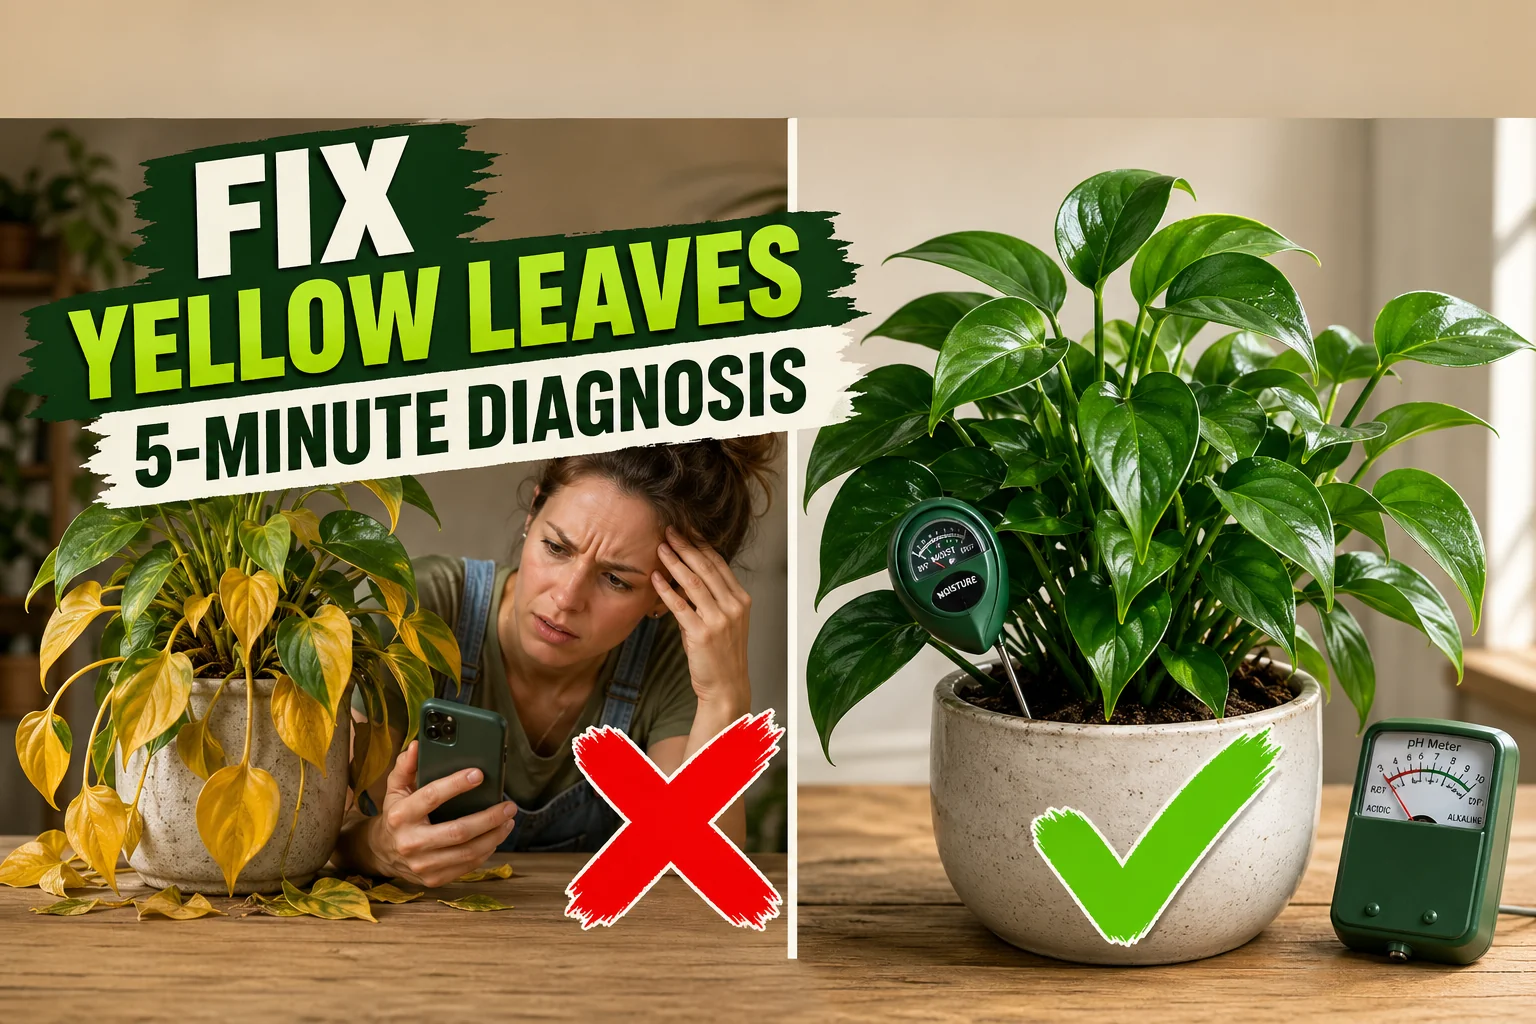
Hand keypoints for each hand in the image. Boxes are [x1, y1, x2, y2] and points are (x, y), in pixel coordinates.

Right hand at [363, 741, 517, 886]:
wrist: (382, 852)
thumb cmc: (396, 814)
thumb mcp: (395, 788)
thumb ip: (406, 767)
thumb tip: (417, 745)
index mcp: (400, 816)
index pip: (431, 797)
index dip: (456, 784)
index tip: (479, 774)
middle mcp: (410, 842)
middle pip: (458, 832)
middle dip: (489, 818)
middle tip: (509, 805)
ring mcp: (422, 864)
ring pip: (467, 852)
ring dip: (494, 836)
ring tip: (508, 820)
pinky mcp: (433, 878)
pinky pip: (467, 866)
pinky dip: (486, 851)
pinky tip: (496, 837)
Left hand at [653, 526, 751, 719]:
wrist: (726, 686)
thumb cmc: (721, 654)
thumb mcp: (722, 621)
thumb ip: (707, 599)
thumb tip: (682, 578)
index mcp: (741, 600)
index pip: (719, 564)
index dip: (701, 544)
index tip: (686, 529)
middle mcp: (734, 606)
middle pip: (706, 568)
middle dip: (686, 546)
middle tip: (669, 530)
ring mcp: (720, 619)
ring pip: (693, 582)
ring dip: (674, 562)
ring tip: (660, 547)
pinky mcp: (703, 633)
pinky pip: (681, 606)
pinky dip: (666, 590)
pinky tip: (655, 578)